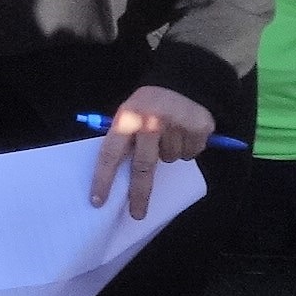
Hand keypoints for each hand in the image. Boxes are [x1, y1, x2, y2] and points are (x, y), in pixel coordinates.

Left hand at [88, 87, 215, 219]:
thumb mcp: (128, 112)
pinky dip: (187, 148)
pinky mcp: (198, 129)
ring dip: (168, 154)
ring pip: (169, 159)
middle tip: (137, 214)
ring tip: (168, 134)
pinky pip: (190, 153)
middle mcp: (150, 123)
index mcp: (127, 118)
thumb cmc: (149, 102)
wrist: (184, 81)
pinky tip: (184, 132)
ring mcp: (176, 126)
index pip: (110, 154)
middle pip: (143, 167)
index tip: (97, 201)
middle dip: (139, 194)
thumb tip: (112, 173)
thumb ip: (122, 137)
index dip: (103, 179)